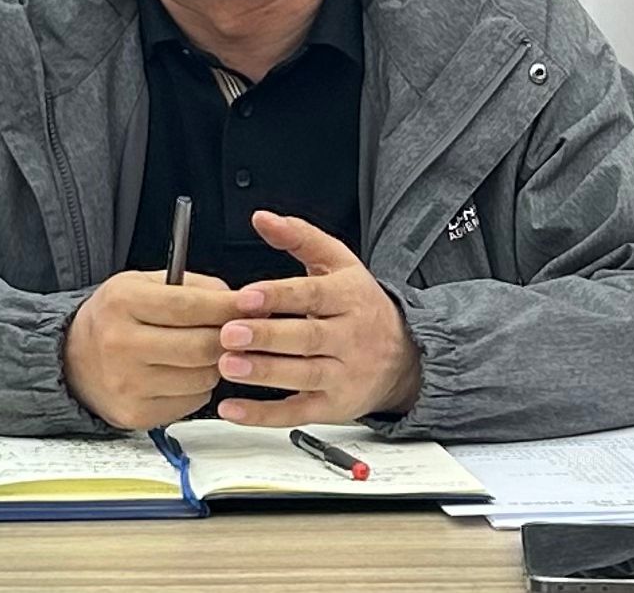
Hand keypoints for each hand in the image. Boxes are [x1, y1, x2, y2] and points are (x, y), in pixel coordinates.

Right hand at [64, 270, 237, 429]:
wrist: (72, 360)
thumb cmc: (113, 318)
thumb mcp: (141, 284)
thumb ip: (191, 286)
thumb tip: (238, 300)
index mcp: (122, 303)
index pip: (187, 306)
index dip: (227, 306)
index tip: (254, 303)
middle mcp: (121, 345)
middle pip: (200, 346)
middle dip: (230, 338)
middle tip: (242, 330)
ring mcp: (128, 385)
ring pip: (202, 377)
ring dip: (215, 363)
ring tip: (205, 350)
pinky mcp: (137, 414)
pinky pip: (192, 401)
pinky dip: (198, 386)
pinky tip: (184, 372)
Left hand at [213, 211, 421, 426]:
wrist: (405, 356)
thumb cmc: (361, 305)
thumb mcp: (338, 263)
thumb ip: (299, 237)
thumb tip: (262, 217)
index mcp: (348, 297)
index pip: (312, 295)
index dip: (278, 295)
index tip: (245, 296)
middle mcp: (348, 337)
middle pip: (305, 338)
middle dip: (265, 336)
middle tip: (229, 333)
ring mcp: (342, 375)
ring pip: (302, 375)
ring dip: (263, 373)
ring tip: (228, 366)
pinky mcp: (333, 406)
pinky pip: (298, 412)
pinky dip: (264, 415)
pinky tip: (233, 408)